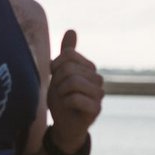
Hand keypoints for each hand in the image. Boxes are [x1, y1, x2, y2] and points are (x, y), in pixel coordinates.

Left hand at [46, 30, 102, 151]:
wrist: (64, 125)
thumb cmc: (62, 98)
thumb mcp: (59, 74)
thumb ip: (66, 54)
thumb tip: (71, 30)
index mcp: (89, 68)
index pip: (69, 55)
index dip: (55, 65)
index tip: (55, 76)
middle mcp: (98, 79)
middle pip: (69, 69)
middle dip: (57, 81)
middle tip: (60, 92)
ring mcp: (99, 94)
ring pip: (72, 82)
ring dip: (60, 92)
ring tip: (64, 99)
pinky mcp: (96, 109)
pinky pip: (75, 98)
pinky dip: (66, 102)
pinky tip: (69, 107)